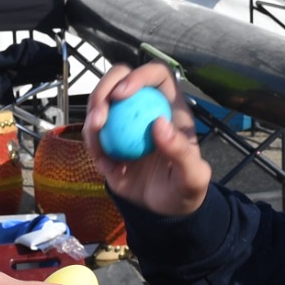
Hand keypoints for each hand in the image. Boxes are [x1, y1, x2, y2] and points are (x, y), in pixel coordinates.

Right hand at [83, 64, 210, 217]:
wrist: (165, 211)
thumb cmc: (185, 188)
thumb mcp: (193, 177)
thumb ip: (182, 152)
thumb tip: (159, 124)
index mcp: (169, 105)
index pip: (156, 74)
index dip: (139, 75)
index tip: (123, 94)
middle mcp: (144, 107)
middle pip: (119, 79)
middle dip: (103, 90)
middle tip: (99, 116)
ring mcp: (123, 122)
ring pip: (99, 104)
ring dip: (92, 121)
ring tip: (100, 148)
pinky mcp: (109, 141)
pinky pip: (93, 136)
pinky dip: (94, 148)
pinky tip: (109, 168)